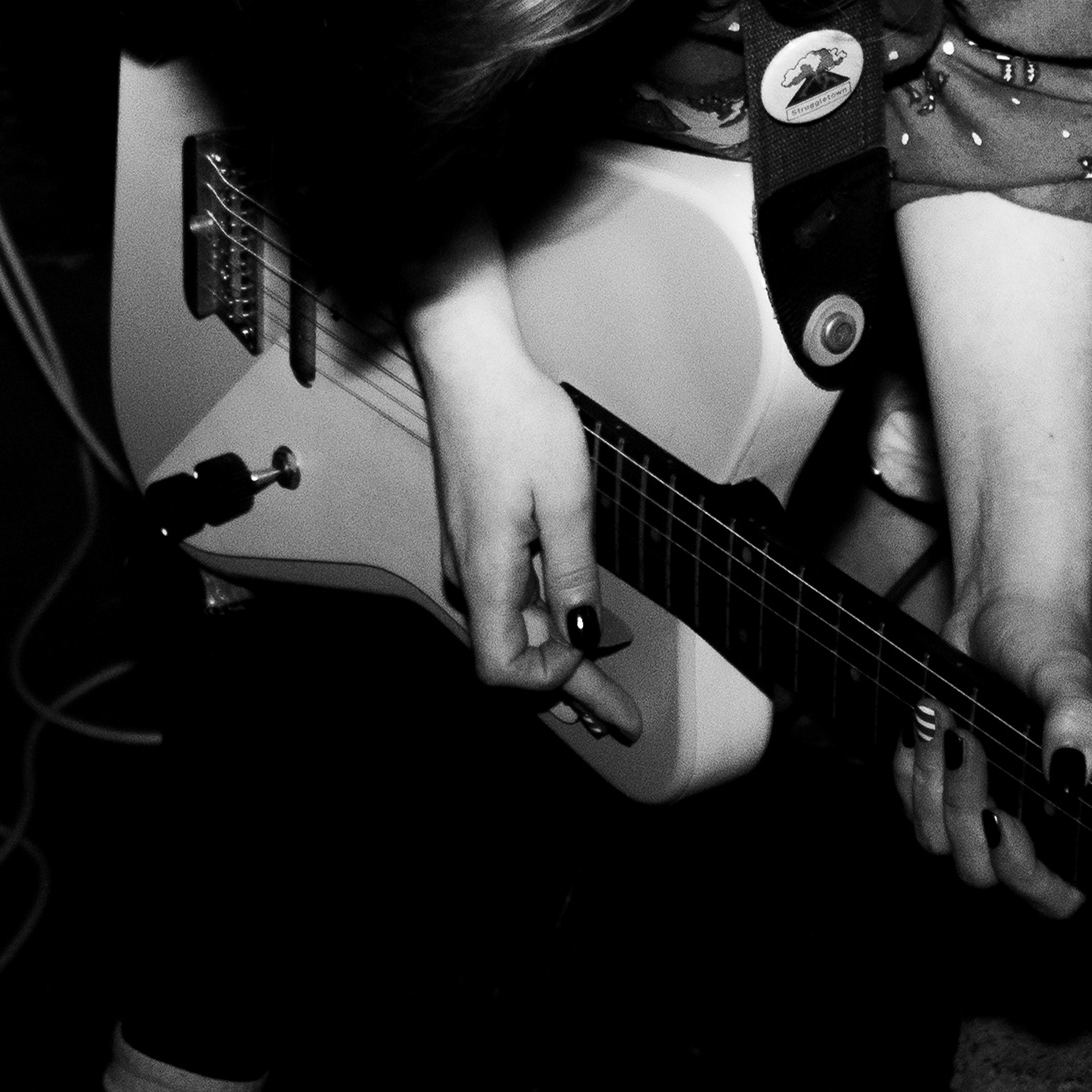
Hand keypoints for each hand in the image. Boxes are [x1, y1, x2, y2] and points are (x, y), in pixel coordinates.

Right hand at [405, 269, 642, 742]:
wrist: (472, 368)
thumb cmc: (519, 422)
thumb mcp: (564, 502)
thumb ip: (573, 575)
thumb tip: (582, 637)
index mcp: (488, 574)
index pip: (504, 669)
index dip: (552, 680)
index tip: (598, 666)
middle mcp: (473, 576)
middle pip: (513, 658)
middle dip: (569, 694)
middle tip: (619, 724)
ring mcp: (474, 558)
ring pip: (515, 631)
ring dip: (559, 664)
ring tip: (602, 698)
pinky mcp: (481, 539)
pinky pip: (514, 600)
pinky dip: (547, 626)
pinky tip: (576, 630)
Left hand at [887, 585, 1091, 919]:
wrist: (1001, 602)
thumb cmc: (1048, 636)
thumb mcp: (1065, 672)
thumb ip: (1075, 721)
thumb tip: (1071, 776)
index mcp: (1071, 810)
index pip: (1057, 895)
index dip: (1024, 878)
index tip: (1000, 821)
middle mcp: (1029, 817)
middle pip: (981, 869)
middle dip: (963, 807)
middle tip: (966, 741)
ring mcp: (983, 800)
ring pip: (937, 838)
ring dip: (928, 781)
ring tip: (941, 716)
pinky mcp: (942, 781)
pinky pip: (910, 805)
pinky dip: (907, 768)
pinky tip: (920, 725)